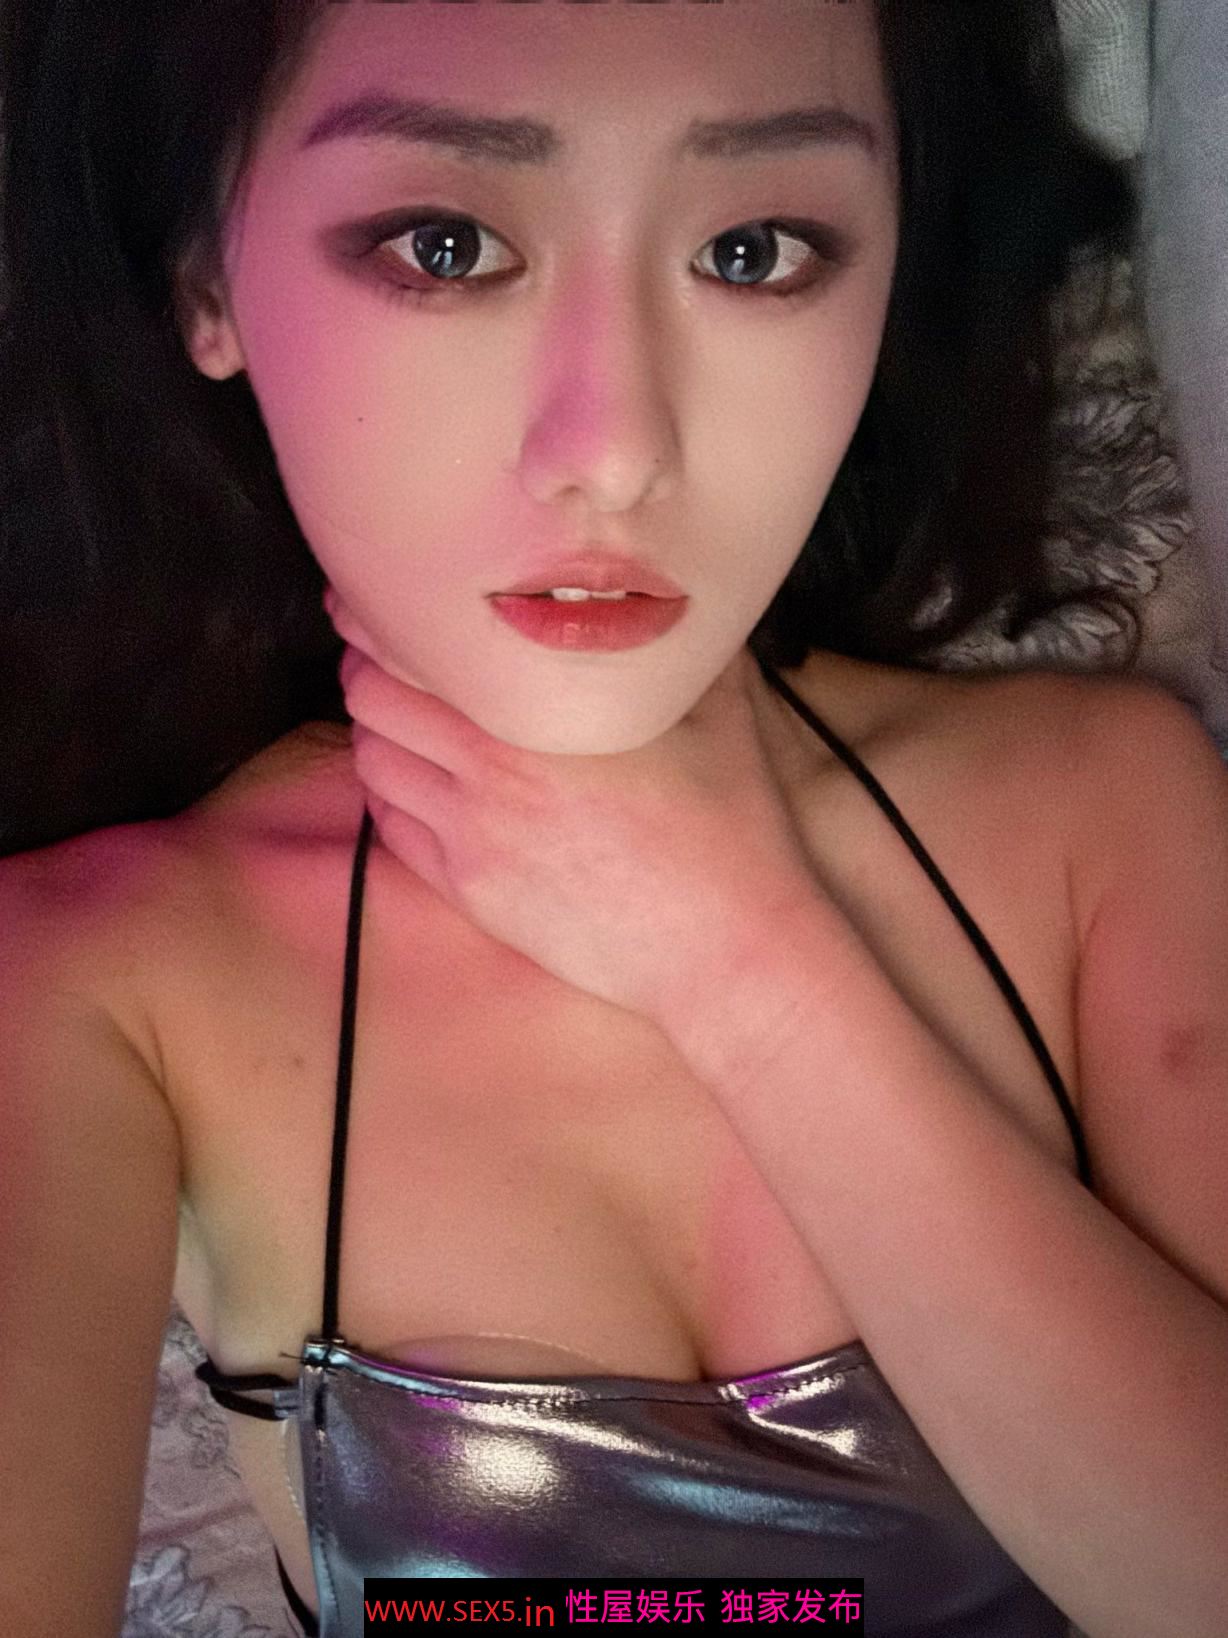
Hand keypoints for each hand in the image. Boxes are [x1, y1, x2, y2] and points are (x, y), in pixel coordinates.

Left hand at [326, 587, 824, 1032]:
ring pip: (374, 761)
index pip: (415, 644)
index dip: (376, 613)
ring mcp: (473, 837)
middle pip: (372, 696)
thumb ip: (674, 640)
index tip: (376, 597)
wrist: (726, 945)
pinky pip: (392, 828)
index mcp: (540, 711)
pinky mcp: (472, 892)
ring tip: (407, 718)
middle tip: (387, 656)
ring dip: (378, 731)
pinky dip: (392, 794)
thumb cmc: (731, 824)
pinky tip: (422, 783)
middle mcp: (490, 769)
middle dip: (369, 667)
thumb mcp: (718, 707)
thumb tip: (664, 589)